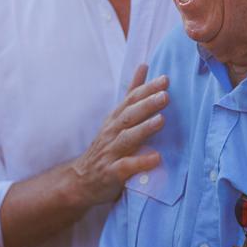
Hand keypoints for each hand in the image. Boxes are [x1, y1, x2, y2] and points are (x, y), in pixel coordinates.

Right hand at [71, 64, 167, 207]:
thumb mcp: (116, 118)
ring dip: (144, 129)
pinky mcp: (112, 173)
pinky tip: (156, 158)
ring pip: (127, 138)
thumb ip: (131, 94)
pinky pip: (126, 167)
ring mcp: (111, 153)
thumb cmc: (106, 147)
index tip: (164, 79)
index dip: (146, 89)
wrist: (81, 180)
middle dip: (146, 105)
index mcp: (115, 119)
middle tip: (165, 95)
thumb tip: (144, 66)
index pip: (130, 100)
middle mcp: (112, 133)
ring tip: (161, 120)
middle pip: (129, 116)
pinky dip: (140, 162)